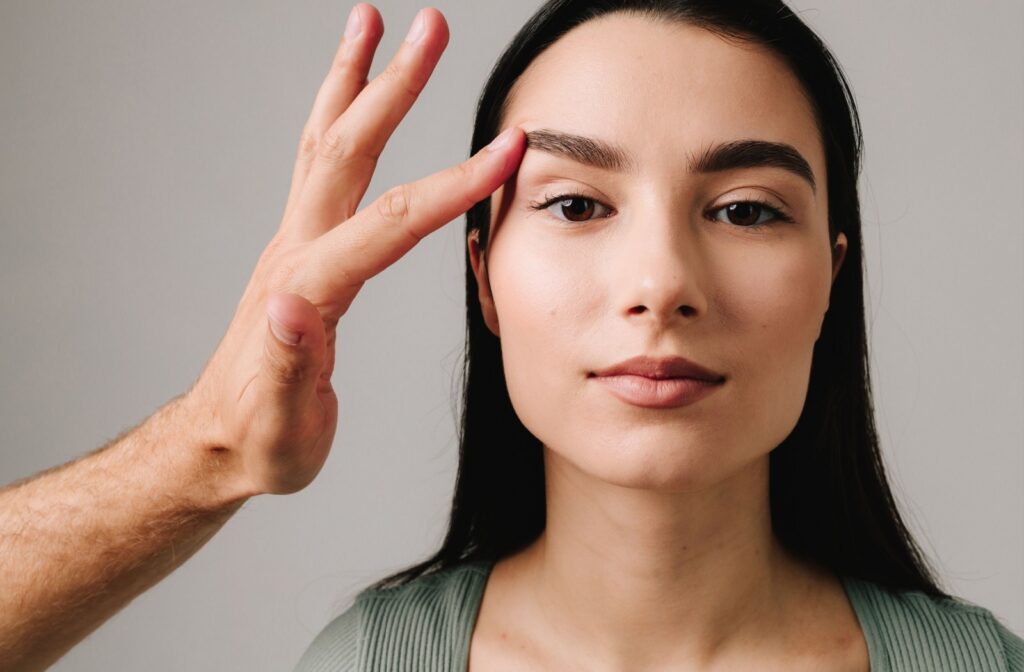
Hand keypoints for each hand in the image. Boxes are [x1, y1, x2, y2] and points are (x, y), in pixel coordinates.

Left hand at [184, 4, 523, 497]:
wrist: (219, 440)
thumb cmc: (260, 440)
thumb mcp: (280, 425)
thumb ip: (288, 366)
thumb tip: (291, 305)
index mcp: (308, 287)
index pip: (390, 224)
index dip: (452, 185)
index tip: (506, 150)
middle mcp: (296, 250)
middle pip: (350, 150)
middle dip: (394, 85)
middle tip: (429, 25)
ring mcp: (294, 243)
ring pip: (325, 143)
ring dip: (353, 78)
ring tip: (372, 22)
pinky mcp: (299, 248)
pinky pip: (319, 166)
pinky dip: (338, 117)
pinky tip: (352, 99)